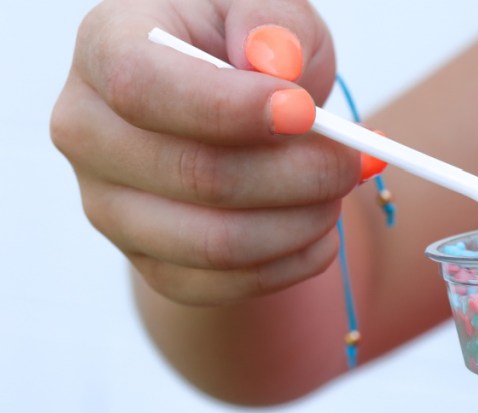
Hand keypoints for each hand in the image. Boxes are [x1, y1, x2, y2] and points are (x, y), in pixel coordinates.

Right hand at [51, 0, 359, 304]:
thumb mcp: (267, 11)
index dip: (230, 108)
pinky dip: (289, 265)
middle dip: (298, 173)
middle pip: (196, 175)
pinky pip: (221, 286)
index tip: (304, 112)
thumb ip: (272, 25)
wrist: (234, 117)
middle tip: (352, 159)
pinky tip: (321, 233)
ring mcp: (110, 206)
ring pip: (215, 243)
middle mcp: (89, 132)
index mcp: (105, 49)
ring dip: (301, 223)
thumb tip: (277, 63)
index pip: (143, 88)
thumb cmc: (247, 51)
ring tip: (339, 191)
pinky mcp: (148, 261)